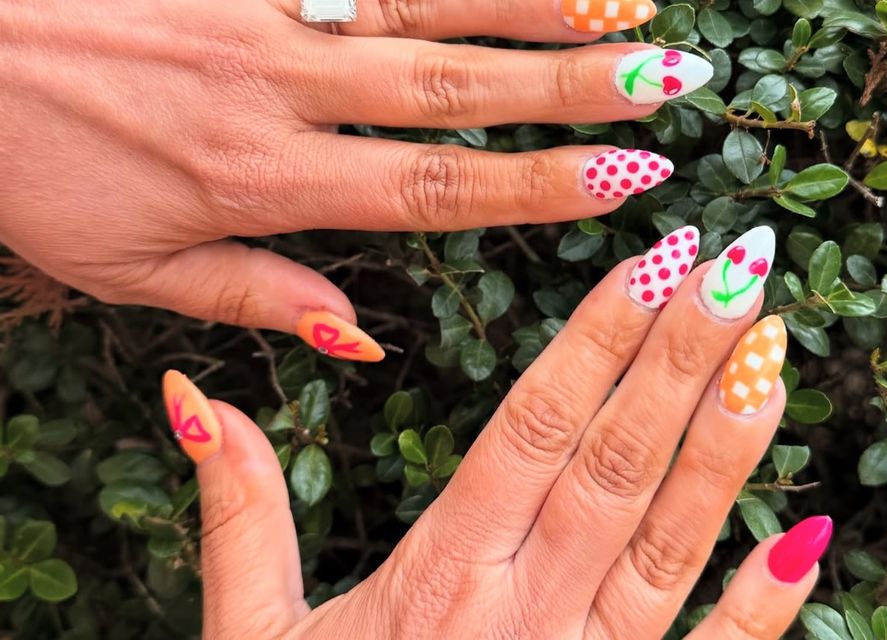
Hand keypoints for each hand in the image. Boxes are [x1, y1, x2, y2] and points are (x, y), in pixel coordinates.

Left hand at [0, 0, 712, 357]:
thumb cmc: (32, 168)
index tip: (628, 179)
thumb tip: (363, 335)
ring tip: (626, 0)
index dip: (538, 185)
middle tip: (669, 78)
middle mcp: (279, 85)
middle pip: (452, 84)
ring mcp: (261, 4)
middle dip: (571, 84)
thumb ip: (257, 297)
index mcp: (262, 179)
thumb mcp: (131, 271)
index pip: (432, 186)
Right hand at [161, 226, 829, 638]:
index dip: (595, 341)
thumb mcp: (253, 635)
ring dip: (726, 443)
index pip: (532, 429)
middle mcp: (524, 614)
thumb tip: (197, 400)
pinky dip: (761, 604)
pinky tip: (806, 534)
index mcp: (439, 577)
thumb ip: (240, 516)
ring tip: (769, 349)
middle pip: (613, 463)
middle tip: (734, 265)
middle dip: (679, 358)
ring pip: (671, 541)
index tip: (649, 262)